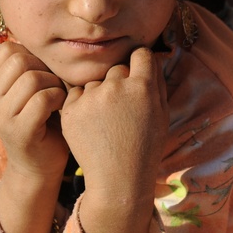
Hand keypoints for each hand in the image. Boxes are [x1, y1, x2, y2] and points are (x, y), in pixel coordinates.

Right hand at [0, 40, 68, 180]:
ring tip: (58, 98)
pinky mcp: (18, 131)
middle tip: (55, 86)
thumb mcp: (32, 88)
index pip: (9, 48)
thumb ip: (31, 65)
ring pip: (33, 78)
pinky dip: (59, 99)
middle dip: (46, 69)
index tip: (45, 73)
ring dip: (55, 85)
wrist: (40, 165)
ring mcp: (1, 116)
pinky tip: (61, 108)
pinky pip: (43, 99)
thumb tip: (46, 33)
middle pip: (20, 60)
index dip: (34, 56)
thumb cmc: (44, 119)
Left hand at [60, 47, 168, 202]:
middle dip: (120, 83)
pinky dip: (82, 104)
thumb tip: (151, 58)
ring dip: (100, 94)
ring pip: (96, 82)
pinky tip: (91, 124)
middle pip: (117, 68)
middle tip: (122, 109)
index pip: (140, 54)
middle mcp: (116, 86)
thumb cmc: (145, 148)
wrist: (118, 178)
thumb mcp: (162, 115)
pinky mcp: (71, 109)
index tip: (137, 74)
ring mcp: (91, 98)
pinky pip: (76, 94)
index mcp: (142, 87)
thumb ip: (157, 83)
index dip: (139, 62)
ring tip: (105, 121)